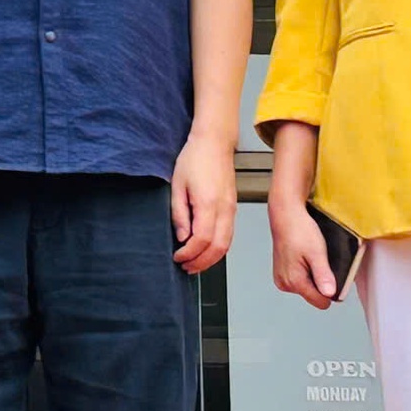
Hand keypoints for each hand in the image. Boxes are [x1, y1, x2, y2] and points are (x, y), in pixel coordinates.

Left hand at [171, 129, 235, 273]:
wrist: (214, 142)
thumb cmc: (195, 158)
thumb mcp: (177, 185)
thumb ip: (179, 214)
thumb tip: (182, 237)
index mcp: (208, 203)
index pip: (202, 240)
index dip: (189, 254)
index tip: (177, 257)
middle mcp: (224, 209)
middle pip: (218, 248)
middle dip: (201, 263)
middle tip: (186, 267)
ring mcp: (231, 209)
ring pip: (227, 244)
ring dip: (211, 259)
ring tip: (194, 263)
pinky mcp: (233, 208)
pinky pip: (229, 235)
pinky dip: (219, 249)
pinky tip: (206, 251)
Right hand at [269, 197, 336, 309]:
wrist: (285, 214)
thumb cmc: (299, 229)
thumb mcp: (317, 252)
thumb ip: (323, 275)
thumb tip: (330, 294)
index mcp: (293, 281)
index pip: (321, 302)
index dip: (331, 289)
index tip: (329, 272)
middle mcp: (284, 283)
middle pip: (314, 295)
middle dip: (320, 280)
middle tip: (318, 260)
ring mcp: (282, 279)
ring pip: (308, 287)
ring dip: (313, 274)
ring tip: (310, 256)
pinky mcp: (282, 273)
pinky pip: (301, 279)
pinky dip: (306, 270)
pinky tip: (304, 256)